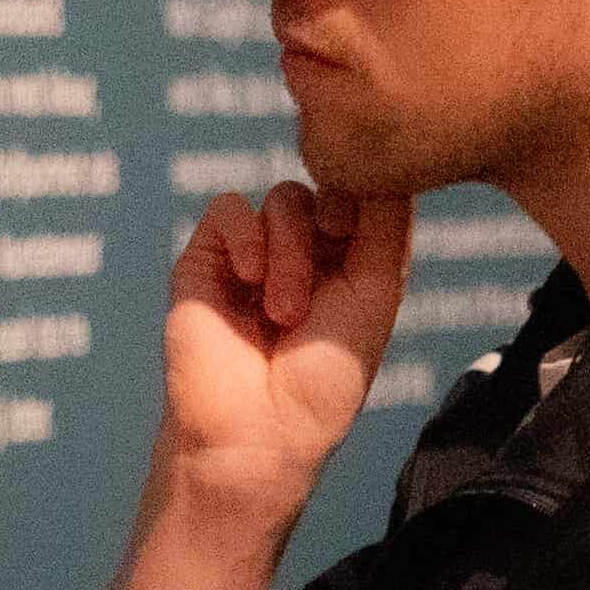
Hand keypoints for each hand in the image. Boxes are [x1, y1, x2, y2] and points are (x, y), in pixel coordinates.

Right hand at [150, 181, 413, 539]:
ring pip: (282, 198)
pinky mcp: (205, 259)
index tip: (355, 240)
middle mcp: (304, 254)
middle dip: (326, 237)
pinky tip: (249, 281)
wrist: (257, 430)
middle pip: (325, 190)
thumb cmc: (324, 378)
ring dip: (289, 252)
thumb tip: (384, 158)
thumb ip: (385, 222)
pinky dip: (245, 237)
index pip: (363, 198)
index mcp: (350, 265)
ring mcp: (252, 255)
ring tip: (281, 313)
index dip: (364, 204)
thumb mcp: (376, 292)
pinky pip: (228, 208)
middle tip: (316, 296)